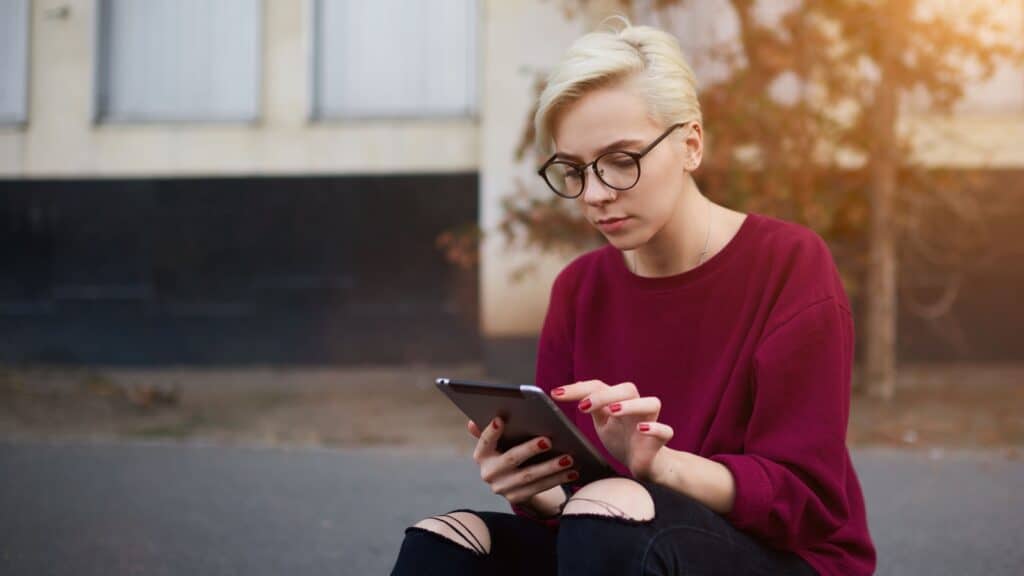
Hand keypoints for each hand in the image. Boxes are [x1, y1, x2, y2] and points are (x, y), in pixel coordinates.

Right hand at [468, 417, 577, 509]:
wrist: (510, 483)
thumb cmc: (506, 452)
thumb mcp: (498, 442)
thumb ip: (491, 431)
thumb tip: (479, 420)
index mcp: (482, 455)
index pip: (485, 441)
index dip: (491, 432)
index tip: (500, 419)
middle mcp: (489, 473)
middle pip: (511, 459)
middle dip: (529, 449)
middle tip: (547, 440)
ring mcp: (502, 488)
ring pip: (529, 476)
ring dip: (550, 467)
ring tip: (568, 458)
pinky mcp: (516, 498)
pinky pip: (539, 488)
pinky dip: (557, 480)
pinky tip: (572, 472)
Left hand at [551, 380, 673, 479]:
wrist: (644, 465)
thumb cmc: (622, 440)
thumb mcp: (601, 423)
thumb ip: (590, 407)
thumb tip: (563, 395)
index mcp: (619, 401)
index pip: (599, 386)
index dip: (578, 388)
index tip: (556, 393)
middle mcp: (636, 407)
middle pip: (626, 389)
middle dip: (604, 395)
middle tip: (582, 406)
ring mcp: (650, 422)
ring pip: (651, 403)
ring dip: (630, 405)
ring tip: (611, 411)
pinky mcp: (660, 441)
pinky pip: (665, 430)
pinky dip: (655, 428)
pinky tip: (641, 429)